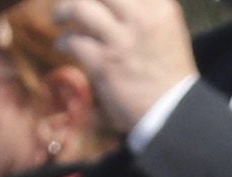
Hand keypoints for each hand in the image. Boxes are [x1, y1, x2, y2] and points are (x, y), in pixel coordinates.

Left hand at [39, 0, 185, 143]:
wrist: (172, 110)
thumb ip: (145, 12)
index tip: (96, 1)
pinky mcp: (104, 63)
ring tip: (59, 18)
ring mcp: (121, 39)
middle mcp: (140, 17)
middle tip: (71, 4)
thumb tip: (115, 6)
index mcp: (160, 6)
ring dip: (63, 10)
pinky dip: (64, 41)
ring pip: (80, 8)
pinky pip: (73, 40)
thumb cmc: (169, 72)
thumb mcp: (167, 29)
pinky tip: (63, 45)